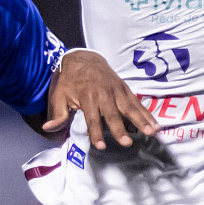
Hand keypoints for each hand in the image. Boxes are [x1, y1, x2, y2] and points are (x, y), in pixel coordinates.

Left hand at [44, 50, 158, 149]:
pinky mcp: (124, 89)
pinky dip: (147, 113)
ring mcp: (116, 91)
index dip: (95, 132)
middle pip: (113, 114)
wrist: (83, 58)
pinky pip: (137, 102)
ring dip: (141, 120)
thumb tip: (48, 129)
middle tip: (126, 142)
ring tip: (151, 132)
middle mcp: (104, 94)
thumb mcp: (59, 95)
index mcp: (87, 97)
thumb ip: (57, 114)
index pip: (92, 117)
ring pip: (130, 107)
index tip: (100, 145)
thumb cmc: (70, 80)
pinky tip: (155, 124)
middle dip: (119, 129)